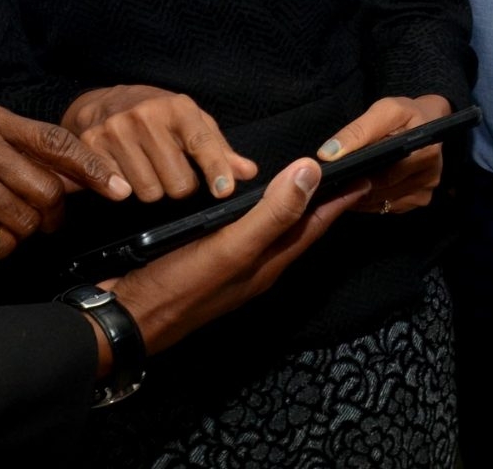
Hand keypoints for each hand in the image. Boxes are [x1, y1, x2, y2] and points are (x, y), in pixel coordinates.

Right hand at [0, 102, 130, 258]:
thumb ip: (24, 153)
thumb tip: (85, 178)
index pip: (56, 141)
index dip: (92, 167)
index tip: (119, 188)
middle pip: (47, 189)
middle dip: (52, 214)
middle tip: (42, 221)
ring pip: (26, 219)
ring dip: (21, 233)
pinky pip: (0, 242)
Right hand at [62, 84, 256, 202]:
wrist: (104, 102)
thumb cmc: (158, 117)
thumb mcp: (193, 123)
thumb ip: (220, 150)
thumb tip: (248, 172)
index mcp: (178, 108)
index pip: (202, 144)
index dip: (216, 170)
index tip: (224, 190)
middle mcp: (146, 116)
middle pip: (178, 183)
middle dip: (180, 186)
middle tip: (172, 172)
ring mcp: (117, 129)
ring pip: (149, 192)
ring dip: (153, 190)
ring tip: (149, 171)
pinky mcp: (92, 145)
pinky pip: (119, 190)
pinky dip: (125, 190)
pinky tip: (126, 175)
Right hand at [108, 157, 364, 354]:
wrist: (125, 321)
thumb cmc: (178, 286)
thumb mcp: (231, 248)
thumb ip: (271, 214)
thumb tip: (312, 172)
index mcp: (268, 262)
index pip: (315, 225)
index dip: (340, 199)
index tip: (366, 171)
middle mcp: (256, 266)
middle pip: (299, 229)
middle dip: (324, 202)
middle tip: (345, 172)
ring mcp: (231, 266)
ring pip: (273, 231)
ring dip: (292, 206)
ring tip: (306, 181)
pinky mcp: (206, 261)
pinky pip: (244, 231)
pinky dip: (257, 212)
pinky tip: (247, 202)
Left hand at [318, 94, 450, 213]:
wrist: (430, 121)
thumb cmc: (407, 114)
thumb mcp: (384, 111)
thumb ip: (357, 131)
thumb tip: (328, 154)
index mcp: (424, 153)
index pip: (382, 174)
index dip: (357, 175)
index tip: (335, 174)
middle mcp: (429, 177)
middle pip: (381, 191)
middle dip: (355, 186)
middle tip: (333, 179)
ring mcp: (425, 192)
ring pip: (382, 202)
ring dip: (360, 197)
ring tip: (343, 184)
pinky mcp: (420, 200)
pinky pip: (388, 207)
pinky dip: (371, 202)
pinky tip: (359, 191)